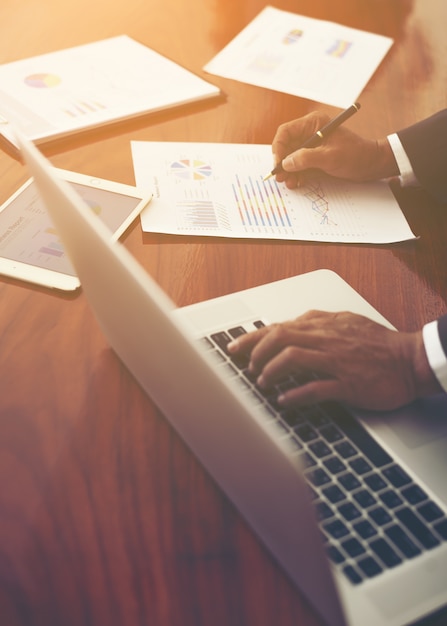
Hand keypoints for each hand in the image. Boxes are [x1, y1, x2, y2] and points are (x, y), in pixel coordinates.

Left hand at [228, 310, 440, 410]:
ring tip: (262, 383)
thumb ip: (319, 321)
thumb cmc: (379, 344)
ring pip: (292, 358)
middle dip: (256, 353)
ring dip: (271, 372)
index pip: (279, 326)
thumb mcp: (346, 322)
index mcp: (325, 324)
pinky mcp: (348, 383)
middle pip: (279, 338)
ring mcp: (337, 360)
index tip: (234, 347)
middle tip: (247, 368)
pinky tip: (284, 401)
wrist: (410, 361)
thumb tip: (292, 323)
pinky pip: (316, 388)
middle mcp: (327, 338)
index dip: (252, 337)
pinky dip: (295, 395)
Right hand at [272, 111, 399, 188]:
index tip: (278, 163)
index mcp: (313, 123)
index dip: (279, 148)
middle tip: (280, 177)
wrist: (371, 165)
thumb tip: (286, 163)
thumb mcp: (330, 157)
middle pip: (287, 146)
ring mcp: (312, 146)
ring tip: (289, 182)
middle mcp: (310, 132)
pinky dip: (297, 175)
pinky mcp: (315, 158)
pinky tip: (297, 182)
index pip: (286, 132)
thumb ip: (306, 158)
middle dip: (282, 162)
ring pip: (292, 158)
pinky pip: (300, 166)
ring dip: (289, 171)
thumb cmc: (355, 155)